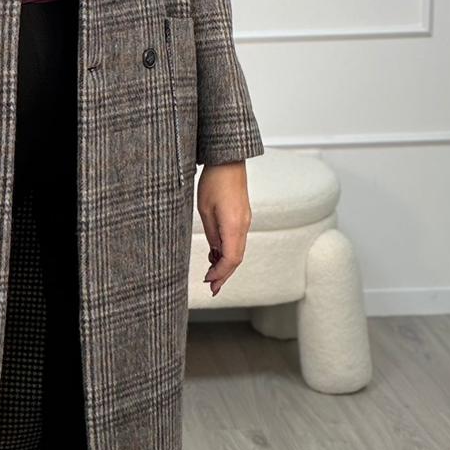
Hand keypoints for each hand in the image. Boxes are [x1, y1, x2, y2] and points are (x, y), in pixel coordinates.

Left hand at [195, 160, 251, 295]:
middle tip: (212, 289)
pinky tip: (215, 255)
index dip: (220, 273)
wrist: (227, 161)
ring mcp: (244, 221)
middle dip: (224, 275)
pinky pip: (237, 240)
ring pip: (238, 250)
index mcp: (234, 225)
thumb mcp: (204, 209)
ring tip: (212, 276)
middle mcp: (243, 225)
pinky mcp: (242, 217)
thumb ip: (211, 233)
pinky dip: (228, 252)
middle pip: (237, 258)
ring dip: (226, 265)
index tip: (207, 281)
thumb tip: (215, 252)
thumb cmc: (214, 181)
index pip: (231, 258)